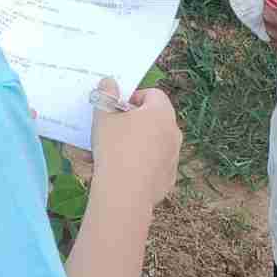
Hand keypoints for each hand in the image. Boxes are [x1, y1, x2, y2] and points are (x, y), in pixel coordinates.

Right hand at [90, 78, 180, 208]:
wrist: (125, 194)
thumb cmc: (114, 148)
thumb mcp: (104, 117)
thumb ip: (106, 96)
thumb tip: (109, 82)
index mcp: (162, 113)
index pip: (153, 94)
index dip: (133, 97)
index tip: (115, 108)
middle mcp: (173, 133)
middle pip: (151, 120)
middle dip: (129, 123)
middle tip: (108, 131)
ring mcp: (173, 157)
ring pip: (149, 144)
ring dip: (129, 145)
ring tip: (103, 155)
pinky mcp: (168, 178)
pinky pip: (151, 165)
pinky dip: (137, 165)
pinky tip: (116, 173)